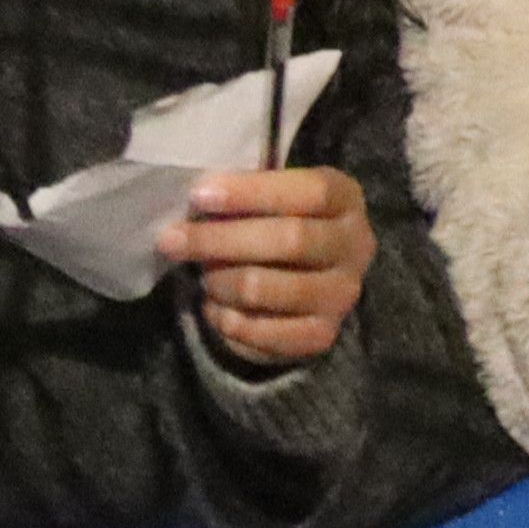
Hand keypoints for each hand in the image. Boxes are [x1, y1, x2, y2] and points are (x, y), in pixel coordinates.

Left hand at [163, 163, 373, 370]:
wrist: (311, 283)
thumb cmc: (280, 225)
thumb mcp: (275, 198)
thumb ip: (248, 195)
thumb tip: (199, 197)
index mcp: (347, 200)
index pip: (310, 192)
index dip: (251, 193)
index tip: (198, 196)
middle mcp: (357, 246)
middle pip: (289, 240)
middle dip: (220, 240)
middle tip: (171, 241)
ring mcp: (342, 295)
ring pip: (264, 288)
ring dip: (219, 282)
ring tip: (202, 276)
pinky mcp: (321, 335)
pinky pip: (258, 331)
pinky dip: (224, 318)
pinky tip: (216, 307)